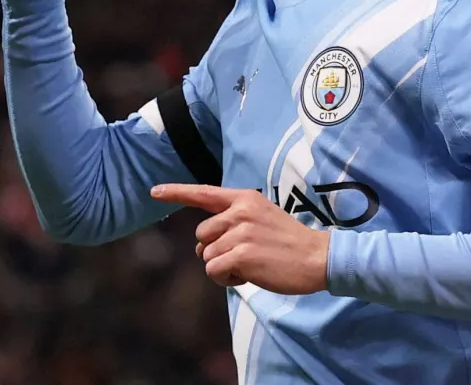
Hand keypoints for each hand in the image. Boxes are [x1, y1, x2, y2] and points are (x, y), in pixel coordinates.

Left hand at [151, 184, 330, 295]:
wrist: (316, 257)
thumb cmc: (288, 242)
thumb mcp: (262, 218)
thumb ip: (233, 223)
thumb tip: (203, 247)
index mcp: (245, 199)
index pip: (204, 193)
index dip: (176, 192)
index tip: (154, 191)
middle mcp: (240, 211)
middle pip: (202, 235)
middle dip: (214, 250)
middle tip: (242, 256)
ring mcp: (241, 232)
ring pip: (207, 256)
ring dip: (223, 267)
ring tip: (251, 265)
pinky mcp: (242, 255)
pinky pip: (214, 271)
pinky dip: (226, 279)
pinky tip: (248, 275)